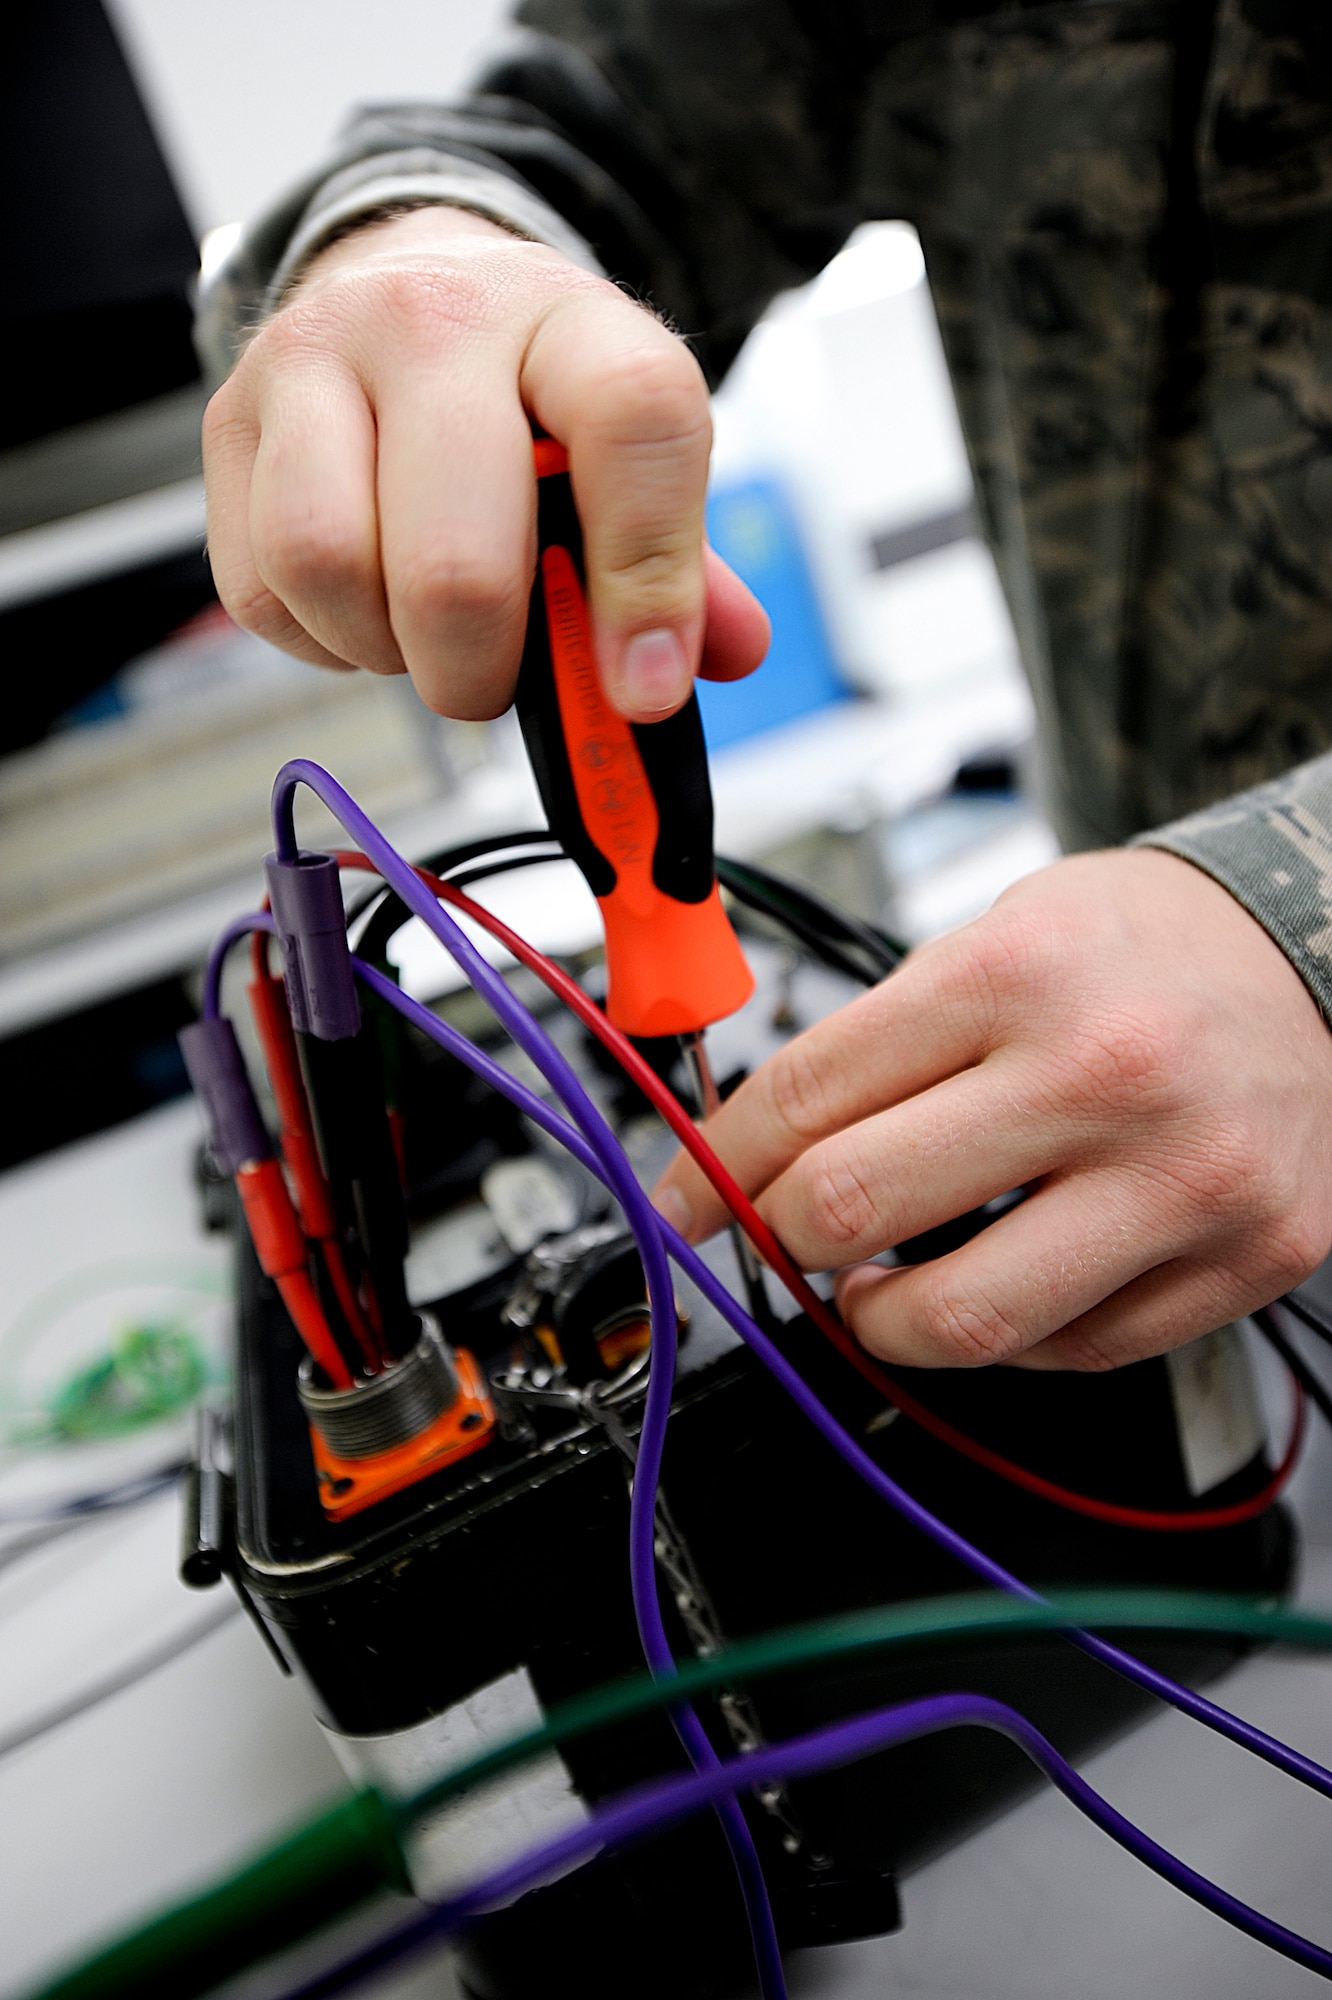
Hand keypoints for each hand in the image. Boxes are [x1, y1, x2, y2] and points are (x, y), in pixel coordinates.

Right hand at [202, 207, 768, 719]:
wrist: (410, 282)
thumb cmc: (530, 397)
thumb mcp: (625, 451)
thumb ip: (684, 561)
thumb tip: (725, 654)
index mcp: (568, 319)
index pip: (631, 422)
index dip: (648, 577)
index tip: (644, 682)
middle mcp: (432, 320)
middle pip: (454, 561)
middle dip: (484, 671)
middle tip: (502, 679)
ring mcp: (312, 360)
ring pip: (329, 569)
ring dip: (388, 651)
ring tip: (425, 633)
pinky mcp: (229, 419)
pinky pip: (262, 591)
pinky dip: (322, 639)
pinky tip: (366, 605)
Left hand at [654, 849, 1331, 1369]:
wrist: (1314, 957)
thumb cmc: (1133, 949)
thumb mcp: (992, 936)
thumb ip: (873, 1046)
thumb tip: (747, 1156)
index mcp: (1016, 972)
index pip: (805, 1095)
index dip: (712, 1167)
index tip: (681, 1206)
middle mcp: (1103, 1074)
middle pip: (854, 1210)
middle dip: (781, 1240)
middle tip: (781, 1237)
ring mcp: (1183, 1178)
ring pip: (960, 1319)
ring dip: (876, 1322)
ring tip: (871, 1291)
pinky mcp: (1247, 1257)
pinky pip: (1072, 1351)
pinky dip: (1003, 1338)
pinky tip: (994, 1282)